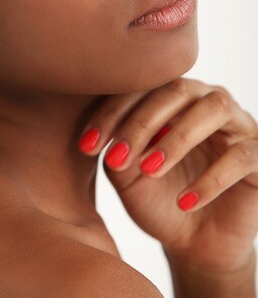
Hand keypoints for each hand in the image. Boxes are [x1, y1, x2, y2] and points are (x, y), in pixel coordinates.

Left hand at [78, 78, 257, 272]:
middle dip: (142, 122)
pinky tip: (185, 201)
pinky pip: (241, 156)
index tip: (86, 145)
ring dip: (177, 138)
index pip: (141, 87)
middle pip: (176, 91)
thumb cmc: (157, 197)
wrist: (194, 240)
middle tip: (116, 156)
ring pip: (213, 110)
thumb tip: (106, 133)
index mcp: (172, 95)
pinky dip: (212, 179)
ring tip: (150, 170)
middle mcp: (206, 99)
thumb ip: (116, 148)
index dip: (111, 112)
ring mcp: (237, 124)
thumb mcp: (127, 175)